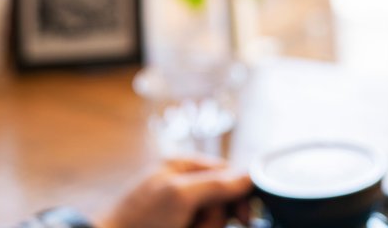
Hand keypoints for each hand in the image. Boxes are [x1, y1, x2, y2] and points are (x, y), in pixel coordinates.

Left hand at [102, 158, 251, 227]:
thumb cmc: (138, 220)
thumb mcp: (180, 195)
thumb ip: (216, 183)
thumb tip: (249, 176)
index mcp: (182, 167)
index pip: (228, 173)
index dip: (238, 194)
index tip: (243, 216)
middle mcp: (183, 187)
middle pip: (223, 202)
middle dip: (214, 219)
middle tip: (194, 225)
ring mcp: (181, 211)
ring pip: (214, 221)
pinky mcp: (183, 226)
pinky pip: (204, 227)